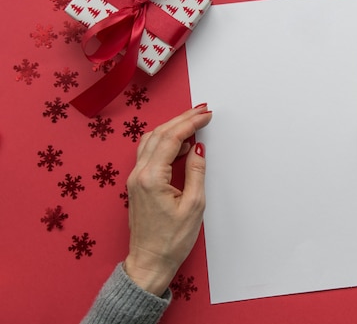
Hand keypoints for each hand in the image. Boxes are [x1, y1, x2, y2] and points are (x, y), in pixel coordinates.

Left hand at [123, 104, 212, 295]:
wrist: (150, 261)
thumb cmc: (171, 240)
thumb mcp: (194, 206)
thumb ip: (196, 172)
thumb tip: (198, 148)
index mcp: (151, 178)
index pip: (171, 138)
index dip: (190, 122)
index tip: (206, 114)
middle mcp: (139, 174)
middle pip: (159, 134)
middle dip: (181, 119)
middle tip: (202, 110)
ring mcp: (135, 178)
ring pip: (151, 141)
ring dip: (172, 128)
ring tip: (193, 123)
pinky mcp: (137, 184)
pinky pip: (149, 153)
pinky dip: (164, 142)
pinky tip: (180, 144)